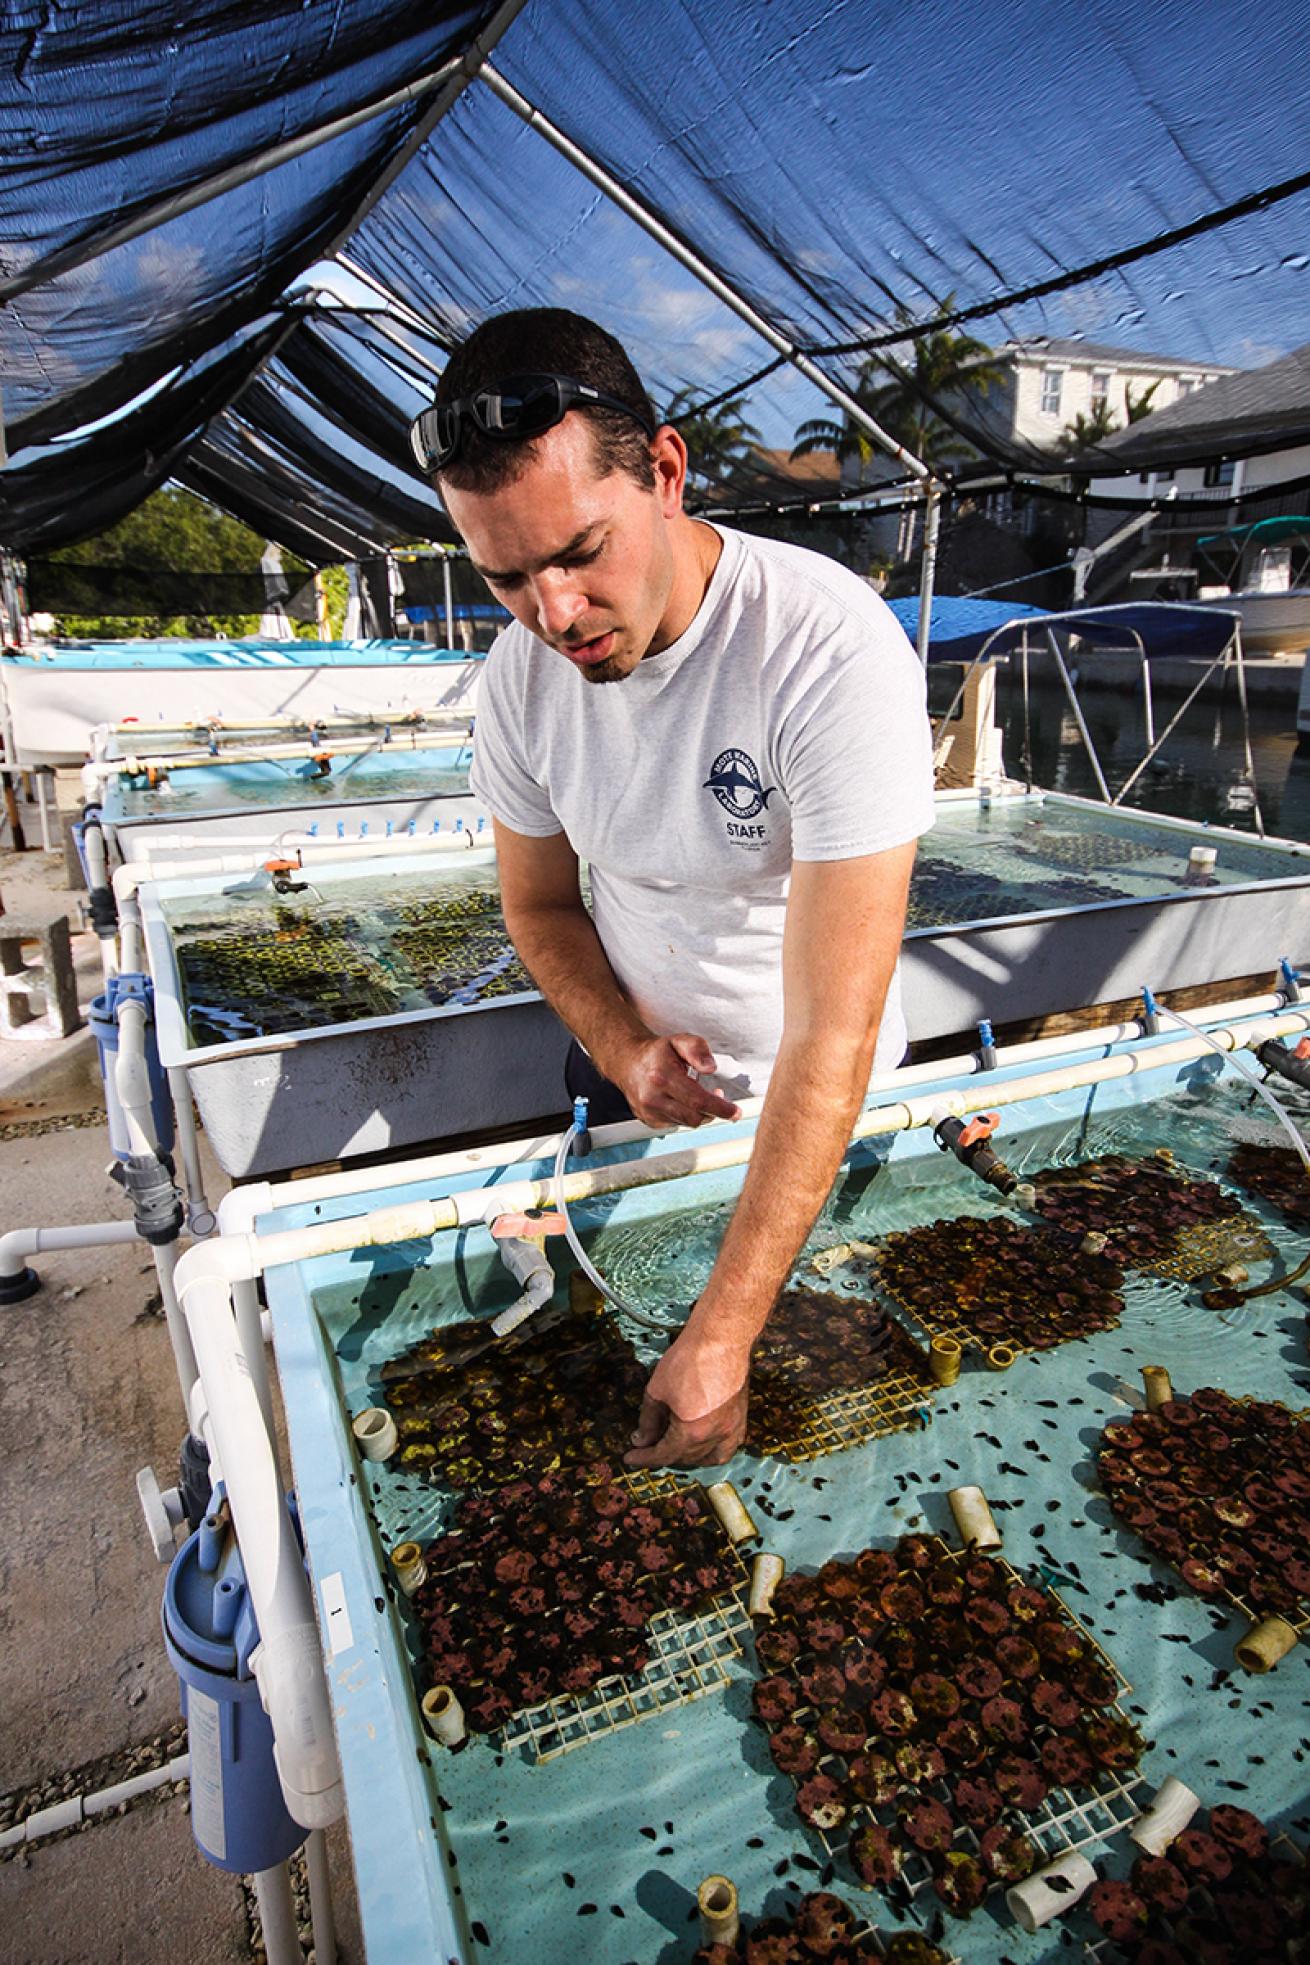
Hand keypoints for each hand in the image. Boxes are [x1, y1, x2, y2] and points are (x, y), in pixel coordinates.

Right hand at [614, 1032, 741, 1130]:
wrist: (628, 1063)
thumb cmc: (657, 1053)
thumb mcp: (679, 1041)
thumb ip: (697, 1049)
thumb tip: (710, 1068)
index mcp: (662, 1076)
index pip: (698, 1100)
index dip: (721, 1108)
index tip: (735, 1112)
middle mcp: (653, 1097)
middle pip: (695, 1117)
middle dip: (714, 1111)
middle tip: (719, 1097)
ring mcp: (650, 1112)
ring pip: (687, 1122)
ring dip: (700, 1112)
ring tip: (699, 1095)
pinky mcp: (649, 1121)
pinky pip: (677, 1124)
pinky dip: (686, 1115)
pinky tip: (683, 1101)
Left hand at [623, 1326, 749, 1469]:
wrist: (720, 1339)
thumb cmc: (689, 1360)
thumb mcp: (657, 1390)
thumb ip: (648, 1420)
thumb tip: (642, 1439)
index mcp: (692, 1432)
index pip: (664, 1455)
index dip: (645, 1458)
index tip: (630, 1457)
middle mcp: (714, 1436)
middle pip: (685, 1457)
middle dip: (664, 1455)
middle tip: (647, 1444)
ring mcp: (731, 1428)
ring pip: (708, 1457)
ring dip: (689, 1458)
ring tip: (674, 1449)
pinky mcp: (741, 1418)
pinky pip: (729, 1447)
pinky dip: (715, 1452)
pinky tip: (704, 1446)